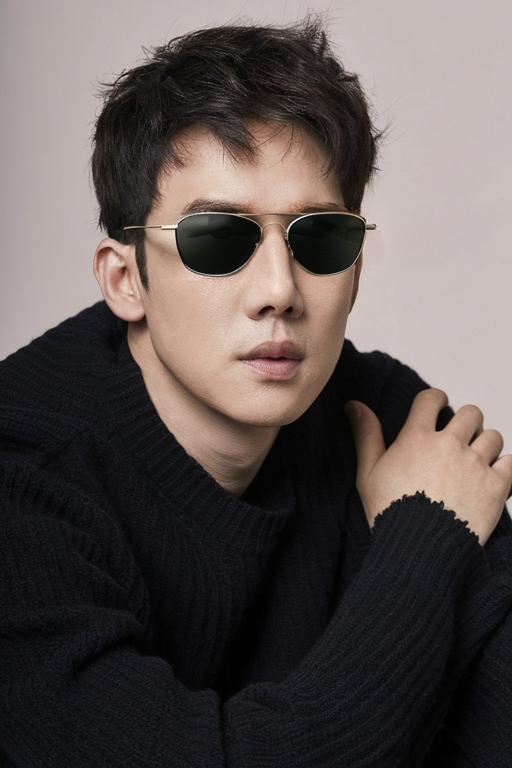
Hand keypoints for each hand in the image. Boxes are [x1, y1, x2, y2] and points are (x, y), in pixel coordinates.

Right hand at [345, 389, 511, 544]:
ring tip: (476, 460)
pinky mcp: (496, 486)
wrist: (418, 551)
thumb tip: (354, 405)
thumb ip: (366, 435)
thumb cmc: (390, 514)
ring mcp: (475, 464)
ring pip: (492, 436)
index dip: (436, 398)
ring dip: (485, 444)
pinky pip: (510, 462)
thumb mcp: (368, 473)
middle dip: (466, 421)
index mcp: (417, 438)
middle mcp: (449, 445)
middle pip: (470, 413)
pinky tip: (492, 477)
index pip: (431, 399)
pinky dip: (504, 467)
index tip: (439, 404)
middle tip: (460, 437)